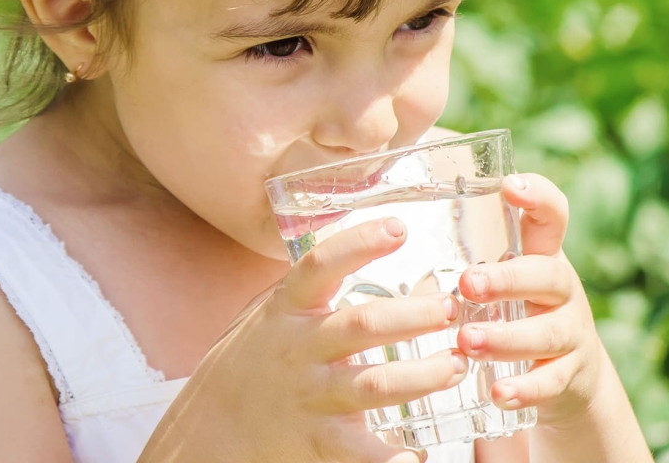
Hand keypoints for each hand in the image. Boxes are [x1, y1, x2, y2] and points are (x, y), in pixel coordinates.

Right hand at [141, 219, 466, 462]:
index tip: (400, 228)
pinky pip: (362, 452)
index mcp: (287, 310)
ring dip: (423, 375)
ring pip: (375, 384)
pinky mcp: (320, 442)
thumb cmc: (253, 360)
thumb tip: (362, 241)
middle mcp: (299, 350)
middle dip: (414, 315)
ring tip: (457, 365)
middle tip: (452, 308)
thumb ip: (309, 287)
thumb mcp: (268, 313)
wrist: (212, 428)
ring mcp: (311, 397)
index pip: (320, 267)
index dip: (358, 244)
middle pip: (362, 326)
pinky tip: (421, 454)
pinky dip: (393, 457)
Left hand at [457, 173, 603, 426]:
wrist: (568, 376)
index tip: (510, 186)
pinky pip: (551, 383)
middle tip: (467, 283)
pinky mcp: (569, 376)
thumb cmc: (513, 310)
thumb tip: (384, 218)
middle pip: (547, 275)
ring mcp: (569, 333)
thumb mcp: (500, 276)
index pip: (551, 216)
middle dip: (508, 279)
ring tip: (468, 341)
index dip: (538, 197)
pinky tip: (496, 394)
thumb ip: (464, 251)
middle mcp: (561, 290)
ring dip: (507, 338)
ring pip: (547, 332)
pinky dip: (525, 390)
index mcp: (541, 256)